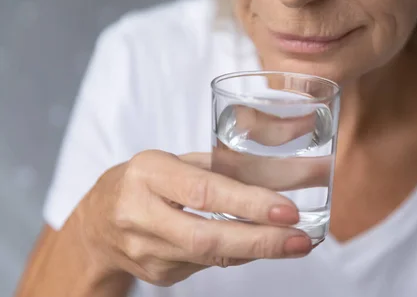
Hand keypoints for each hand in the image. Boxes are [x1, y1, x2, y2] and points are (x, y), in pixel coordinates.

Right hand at [73, 150, 313, 286]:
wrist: (95, 225)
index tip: (287, 210)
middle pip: (206, 238)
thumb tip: (277, 174)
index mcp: (148, 174)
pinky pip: (209, 266)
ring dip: (258, 250)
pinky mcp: (157, 274)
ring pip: (212, 257)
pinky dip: (240, 255)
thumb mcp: (172, 161)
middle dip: (261, 241)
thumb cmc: (142, 182)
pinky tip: (261, 246)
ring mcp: (146, 252)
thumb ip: (217, 167)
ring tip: (295, 243)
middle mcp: (141, 215)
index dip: (248, 204)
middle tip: (301, 239)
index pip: (202, 192)